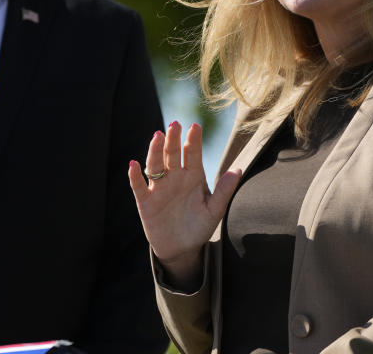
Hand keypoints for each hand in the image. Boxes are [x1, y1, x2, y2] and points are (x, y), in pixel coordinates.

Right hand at [128, 121, 241, 287]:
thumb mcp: (215, 210)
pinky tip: (133, 165)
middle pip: (172, 155)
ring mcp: (159, 188)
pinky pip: (138, 186)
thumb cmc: (200, 226)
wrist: (182, 249)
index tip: (195, 126)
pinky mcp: (145, 201)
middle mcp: (174, 178)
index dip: (193, 141)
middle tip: (174, 124)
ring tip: (157, 137)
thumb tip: (238, 170)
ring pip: (155, 166)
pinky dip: (135, 176)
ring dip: (155, 151)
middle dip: (173, 140)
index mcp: (192, 176)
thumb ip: (224, 190)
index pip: (192, 154)